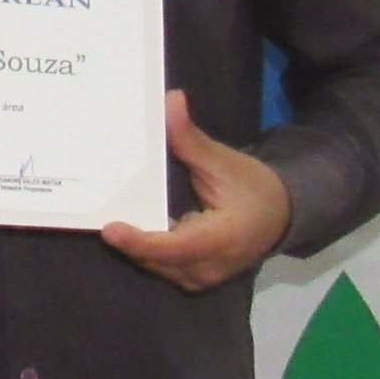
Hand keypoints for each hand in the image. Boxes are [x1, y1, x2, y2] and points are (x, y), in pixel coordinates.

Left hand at [101, 91, 291, 292]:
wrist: (281, 215)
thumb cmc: (254, 188)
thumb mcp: (223, 161)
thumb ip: (190, 139)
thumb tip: (170, 101)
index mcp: (222, 240)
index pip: (174, 247)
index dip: (141, 241)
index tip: (111, 228)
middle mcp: (209, 267)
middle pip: (158, 258)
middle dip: (130, 239)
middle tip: (98, 212)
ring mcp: (201, 277)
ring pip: (157, 265)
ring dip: (135, 245)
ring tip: (108, 216)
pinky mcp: (194, 278)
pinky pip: (163, 266)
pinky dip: (146, 248)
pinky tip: (129, 227)